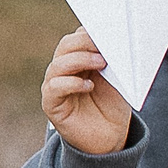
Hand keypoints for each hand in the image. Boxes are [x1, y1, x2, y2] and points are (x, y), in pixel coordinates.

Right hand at [41, 27, 133, 155]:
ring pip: (58, 64)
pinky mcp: (51, 104)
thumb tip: (111, 41)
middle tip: (103, 43)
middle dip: (84, 42)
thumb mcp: (115, 79)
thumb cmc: (111, 106)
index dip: (90, 31)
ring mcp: (55, 85)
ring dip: (80, 59)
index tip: (107, 29)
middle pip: (66, 46)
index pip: (78, 37)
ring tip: (100, 62)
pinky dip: (71, 83)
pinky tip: (88, 85)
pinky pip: (54, 87)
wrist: (109, 138)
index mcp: (79, 58)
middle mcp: (63, 69)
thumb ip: (110, 61)